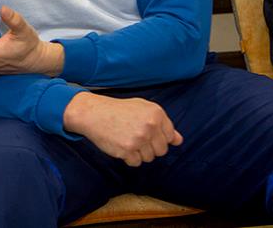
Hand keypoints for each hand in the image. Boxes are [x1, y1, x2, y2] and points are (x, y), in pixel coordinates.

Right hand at [63, 92, 182, 166]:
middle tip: (135, 136)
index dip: (157, 137)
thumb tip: (179, 141)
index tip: (145, 131)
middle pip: (161, 151)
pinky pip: (136, 163)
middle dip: (150, 147)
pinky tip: (120, 145)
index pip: (169, 137)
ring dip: (139, 153)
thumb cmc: (119, 110)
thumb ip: (163, 124)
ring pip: (149, 158)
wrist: (94, 113)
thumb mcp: (142, 109)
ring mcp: (139, 138)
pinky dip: (128, 158)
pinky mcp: (127, 150)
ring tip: (126, 139)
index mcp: (156, 113)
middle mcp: (150, 126)